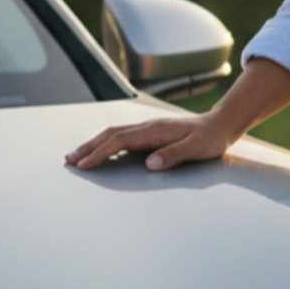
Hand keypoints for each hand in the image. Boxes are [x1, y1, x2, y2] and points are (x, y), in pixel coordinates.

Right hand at [65, 112, 237, 171]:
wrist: (220, 124)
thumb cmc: (210, 138)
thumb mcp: (197, 148)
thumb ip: (173, 155)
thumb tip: (150, 163)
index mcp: (155, 131)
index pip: (120, 141)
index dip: (100, 152)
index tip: (84, 164)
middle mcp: (148, 126)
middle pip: (111, 134)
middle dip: (88, 147)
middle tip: (69, 160)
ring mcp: (148, 128)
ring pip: (114, 133)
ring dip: (94, 144)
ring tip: (76, 156)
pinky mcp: (150, 132)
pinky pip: (122, 136)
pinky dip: (106, 142)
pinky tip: (100, 151)